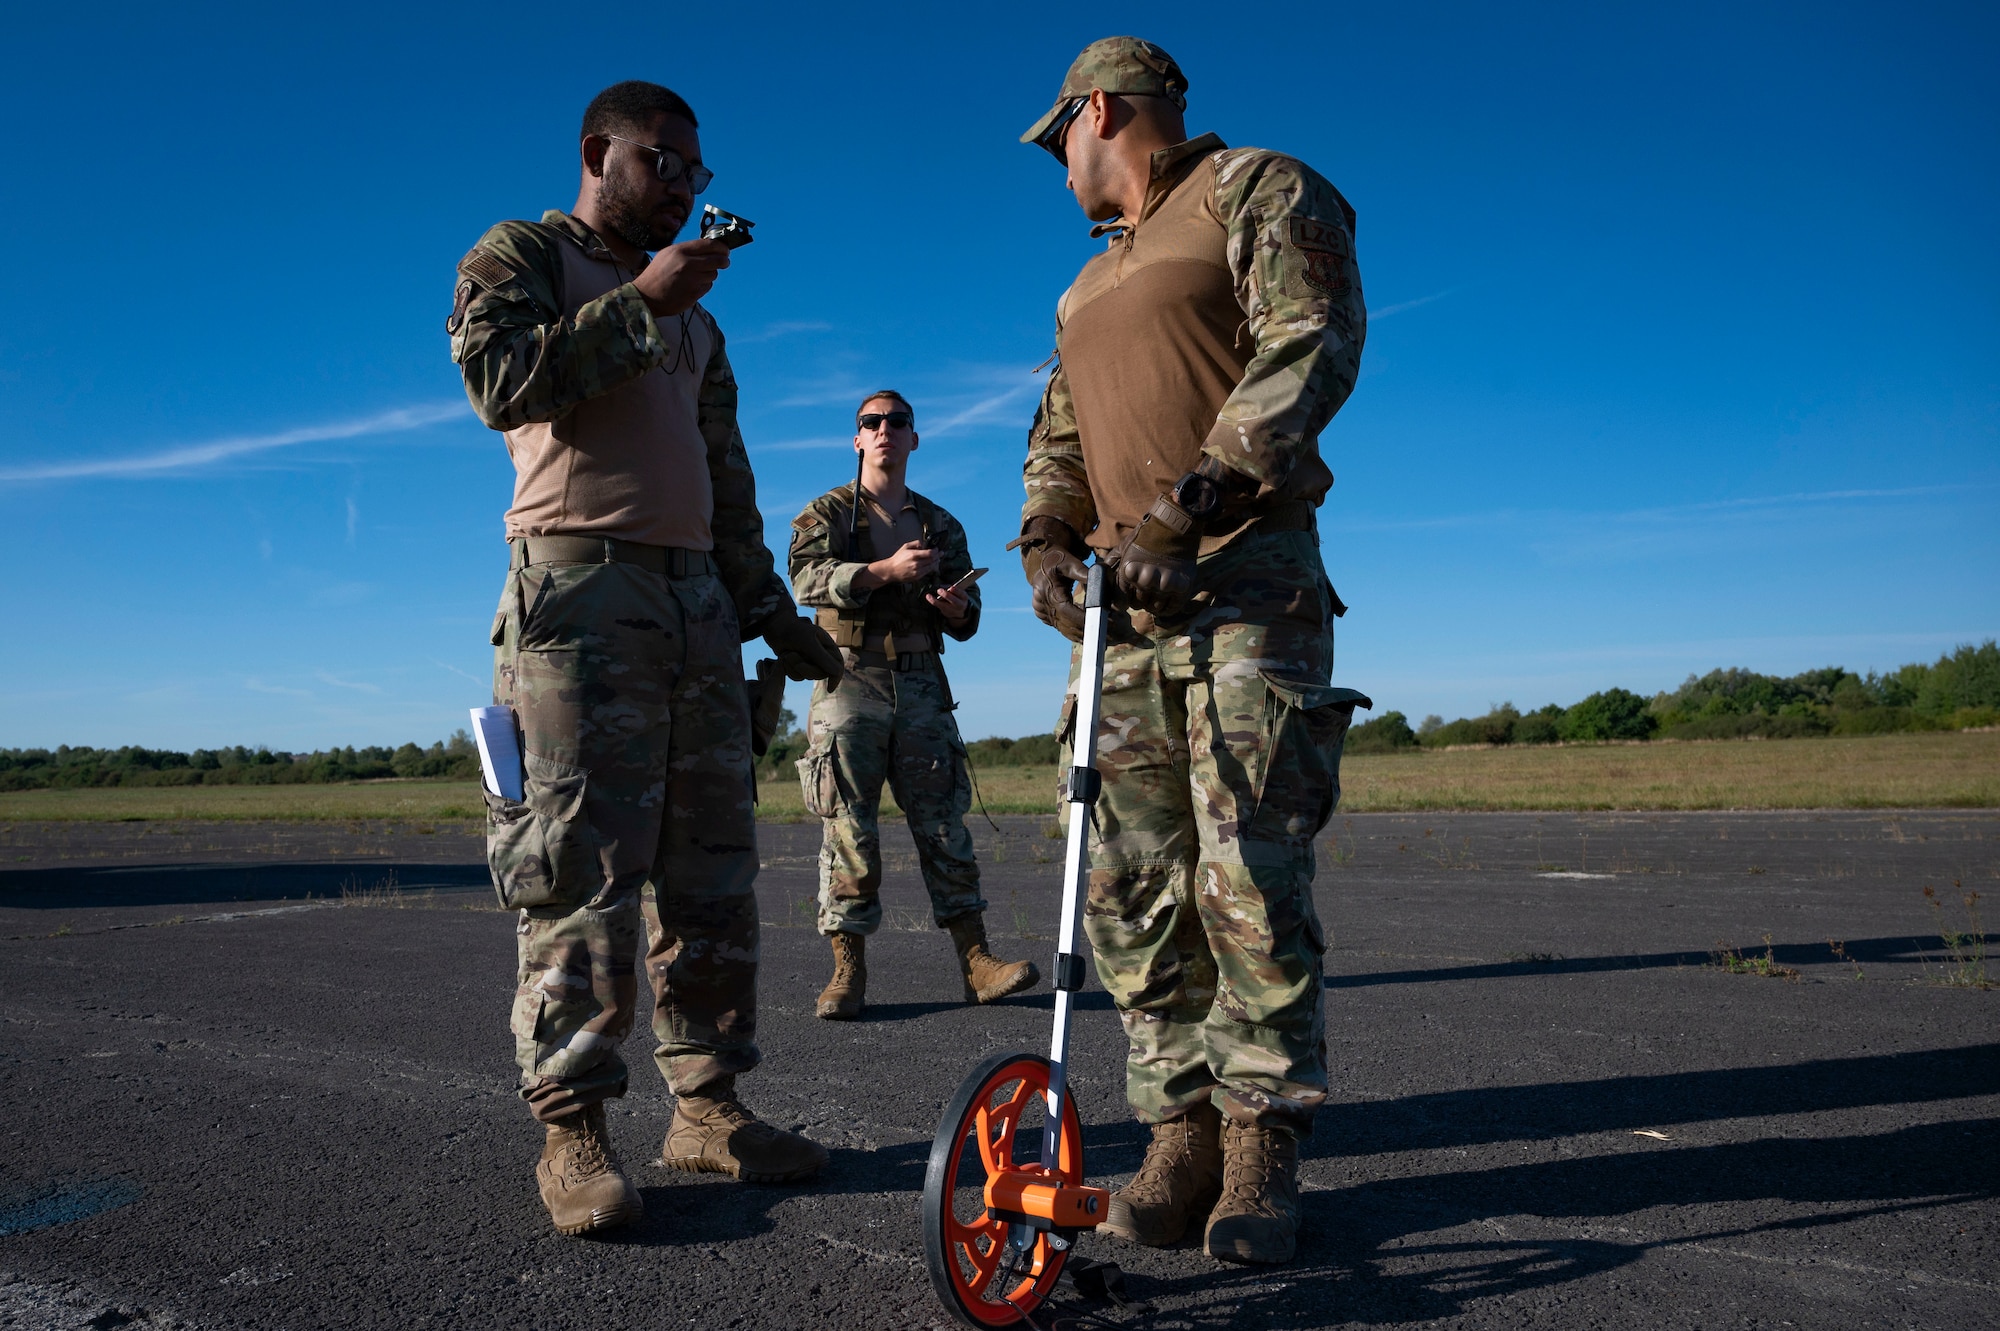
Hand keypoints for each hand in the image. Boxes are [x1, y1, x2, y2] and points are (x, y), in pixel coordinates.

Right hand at [633, 238, 731, 315]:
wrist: (646, 296)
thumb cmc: (657, 274)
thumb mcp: (667, 254)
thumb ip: (687, 250)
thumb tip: (709, 247)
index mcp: (680, 251)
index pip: (709, 245)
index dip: (721, 247)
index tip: (725, 250)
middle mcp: (687, 264)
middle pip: (717, 260)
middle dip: (724, 260)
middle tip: (725, 261)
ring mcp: (692, 280)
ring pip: (713, 274)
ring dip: (710, 273)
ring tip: (698, 275)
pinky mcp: (694, 293)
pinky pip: (707, 286)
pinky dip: (704, 285)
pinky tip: (693, 285)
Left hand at [762, 613, 843, 686]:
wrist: (775, 627)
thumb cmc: (793, 630)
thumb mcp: (808, 642)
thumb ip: (823, 658)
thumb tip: (837, 672)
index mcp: (828, 648)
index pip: (838, 667)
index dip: (836, 678)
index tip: (829, 688)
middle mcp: (821, 656)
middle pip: (820, 674)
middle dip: (805, 668)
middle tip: (791, 655)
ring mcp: (810, 662)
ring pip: (807, 676)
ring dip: (794, 667)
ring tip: (786, 653)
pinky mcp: (798, 666)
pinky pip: (797, 676)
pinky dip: (789, 670)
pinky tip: (783, 657)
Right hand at [867, 540, 941, 585]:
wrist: (891, 570)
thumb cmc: (898, 558)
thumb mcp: (905, 546)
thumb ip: (916, 543)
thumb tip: (924, 544)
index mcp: (913, 555)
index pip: (930, 553)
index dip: (935, 551)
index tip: (937, 549)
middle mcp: (916, 564)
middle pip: (932, 560)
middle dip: (938, 556)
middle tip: (941, 553)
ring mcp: (917, 571)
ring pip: (931, 567)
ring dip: (936, 562)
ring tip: (938, 559)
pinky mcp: (917, 577)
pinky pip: (927, 572)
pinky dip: (931, 568)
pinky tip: (932, 565)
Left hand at [926, 585, 970, 624]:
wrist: (961, 611)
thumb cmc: (958, 597)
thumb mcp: (959, 592)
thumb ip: (952, 588)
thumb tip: (942, 586)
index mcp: (964, 597)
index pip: (961, 593)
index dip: (956, 591)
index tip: (951, 588)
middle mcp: (960, 605)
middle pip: (953, 601)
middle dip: (946, 595)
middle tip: (939, 590)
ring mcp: (953, 610)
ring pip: (944, 606)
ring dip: (935, 600)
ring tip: (929, 596)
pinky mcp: (946, 613)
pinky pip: (939, 607)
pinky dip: (933, 601)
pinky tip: (929, 597)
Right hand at [1010, 515, 1088, 641]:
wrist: (1043, 561)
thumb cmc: (1060, 560)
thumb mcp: (1071, 563)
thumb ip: (1084, 574)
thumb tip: (1099, 584)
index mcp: (1048, 589)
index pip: (1066, 610)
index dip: (1083, 619)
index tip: (1099, 622)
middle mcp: (1041, 602)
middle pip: (1064, 623)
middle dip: (1085, 628)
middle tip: (1106, 631)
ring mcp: (1040, 609)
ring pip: (1061, 628)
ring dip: (1079, 633)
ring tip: (1099, 635)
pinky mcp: (1041, 613)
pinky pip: (1057, 626)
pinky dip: (1071, 631)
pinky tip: (1085, 633)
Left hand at [1115, 489, 1204, 616]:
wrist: (1174, 526)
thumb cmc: (1147, 537)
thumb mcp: (1123, 547)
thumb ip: (1111, 562)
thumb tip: (1098, 574)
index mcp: (1128, 572)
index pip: (1121, 600)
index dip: (1123, 602)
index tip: (1127, 600)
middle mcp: (1145, 580)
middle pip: (1138, 604)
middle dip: (1139, 599)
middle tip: (1145, 590)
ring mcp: (1164, 584)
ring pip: (1154, 608)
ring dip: (1154, 603)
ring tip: (1157, 591)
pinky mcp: (1181, 587)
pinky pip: (1172, 608)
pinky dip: (1169, 607)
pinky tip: (1167, 598)